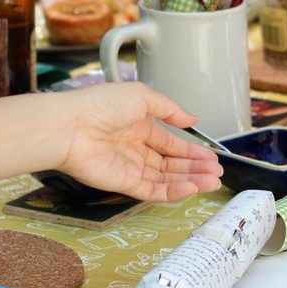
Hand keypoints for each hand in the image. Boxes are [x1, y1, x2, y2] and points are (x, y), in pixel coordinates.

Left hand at [58, 82, 222, 201]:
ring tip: (211, 182)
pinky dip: (173, 191)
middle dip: (195, 168)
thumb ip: (170, 109)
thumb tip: (192, 119)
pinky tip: (191, 188)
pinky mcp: (123, 184)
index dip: (192, 151)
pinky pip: (153, 190)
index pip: (171, 143)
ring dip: (190, 180)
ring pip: (166, 178)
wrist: (69, 126)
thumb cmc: (100, 105)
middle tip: (216, 173)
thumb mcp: (142, 96)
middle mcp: (135, 147)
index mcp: (139, 125)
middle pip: (171, 163)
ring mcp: (130, 167)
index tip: (212, 157)